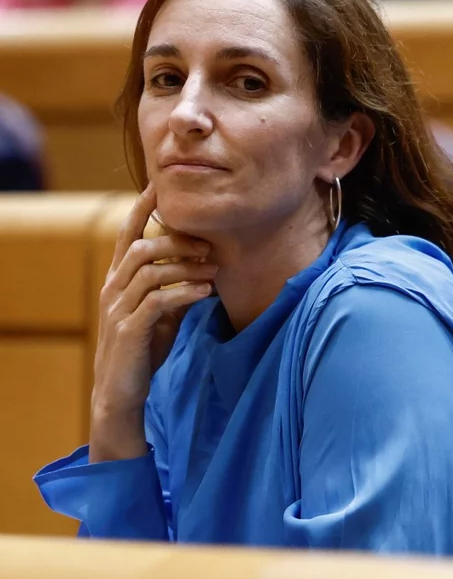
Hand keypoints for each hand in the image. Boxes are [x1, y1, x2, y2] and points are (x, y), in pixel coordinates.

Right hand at [89, 185, 216, 461]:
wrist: (121, 392)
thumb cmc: (142, 349)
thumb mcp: (161, 313)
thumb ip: (174, 288)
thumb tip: (205, 267)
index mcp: (118, 280)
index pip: (126, 235)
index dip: (141, 209)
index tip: (159, 186)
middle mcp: (113, 289)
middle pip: (140, 247)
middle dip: (176, 239)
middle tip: (209, 243)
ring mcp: (118, 309)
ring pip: (149, 271)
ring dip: (185, 266)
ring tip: (214, 268)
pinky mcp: (129, 331)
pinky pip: (157, 301)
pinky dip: (184, 292)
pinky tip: (206, 292)